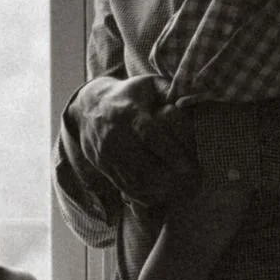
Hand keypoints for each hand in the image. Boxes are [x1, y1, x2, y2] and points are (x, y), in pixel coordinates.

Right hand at [74, 74, 197, 208]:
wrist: (90, 106)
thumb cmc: (130, 95)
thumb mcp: (148, 85)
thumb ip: (169, 91)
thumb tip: (188, 101)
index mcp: (129, 113)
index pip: (150, 134)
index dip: (170, 152)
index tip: (189, 166)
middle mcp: (115, 135)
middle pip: (141, 163)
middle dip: (166, 176)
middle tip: (188, 182)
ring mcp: (106, 153)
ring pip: (132, 179)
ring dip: (157, 189)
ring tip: (177, 190)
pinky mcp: (102, 165)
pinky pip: (123, 186)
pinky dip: (142, 194)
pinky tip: (159, 194)